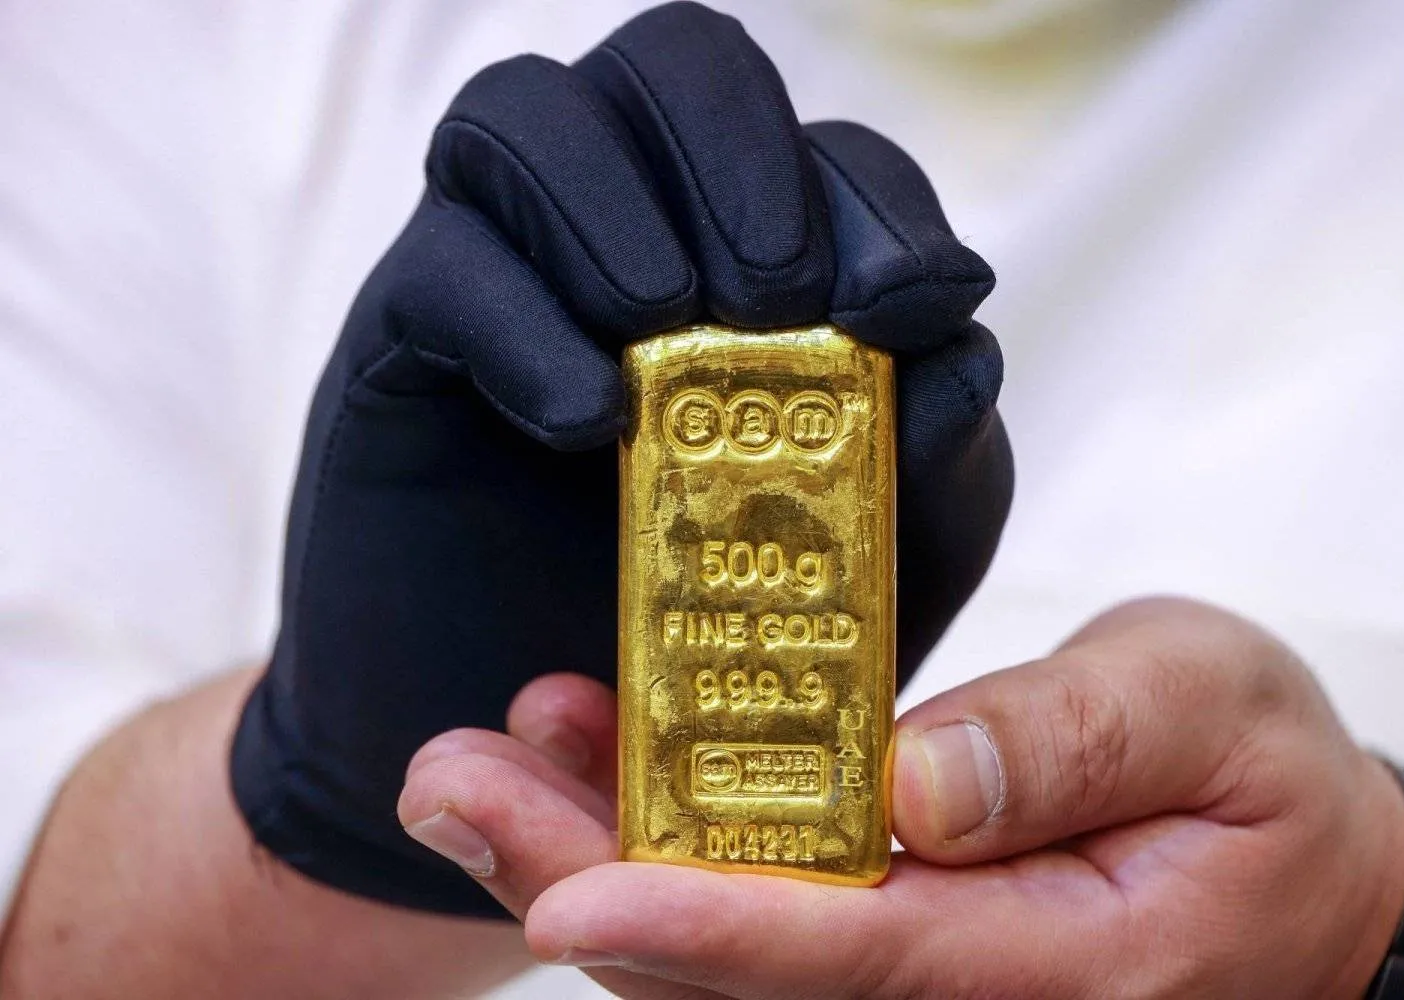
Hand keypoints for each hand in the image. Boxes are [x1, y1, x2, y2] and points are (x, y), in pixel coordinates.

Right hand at [231, 1, 1011, 915]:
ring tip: (658, 338)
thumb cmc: (721, 635)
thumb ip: (935, 455)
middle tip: (774, 299)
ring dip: (614, 207)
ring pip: (529, 115)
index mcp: (758, 260)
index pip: (828, 153)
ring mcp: (508, 271)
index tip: (911, 308)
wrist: (549, 755)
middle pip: (677, 63)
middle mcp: (632, 229)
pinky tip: (584, 420)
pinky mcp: (401, 345)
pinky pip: (437, 265)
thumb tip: (965, 347)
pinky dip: (517, 323)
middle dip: (743, 162)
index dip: (880, 207)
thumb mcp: (873, 563)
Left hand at [400, 597, 1403, 997]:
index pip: (858, 953)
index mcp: (1061, 959)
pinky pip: (757, 914)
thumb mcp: (1207, 705)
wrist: (1299, 867)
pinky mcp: (894, 940)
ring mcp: (923, 978)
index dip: (707, 921)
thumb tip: (918, 780)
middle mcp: (969, 993)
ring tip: (479, 765)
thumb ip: (1072, 740)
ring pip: (724, 950)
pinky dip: (660, 840)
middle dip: (582, 876)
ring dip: (588, 853)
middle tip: (453, 783)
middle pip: (745, 968)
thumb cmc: (1263, 780)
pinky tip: (585, 760)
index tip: (570, 883)